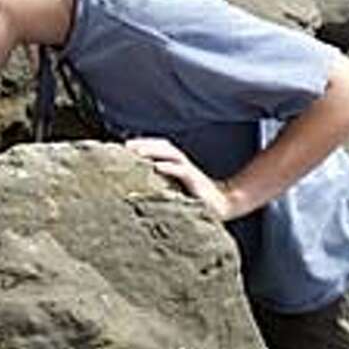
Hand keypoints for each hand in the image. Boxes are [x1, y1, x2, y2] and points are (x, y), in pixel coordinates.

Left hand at [124, 137, 243, 221]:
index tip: (125, 145)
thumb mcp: (177, 188)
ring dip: (154, 151)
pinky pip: (182, 171)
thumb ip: (162, 182)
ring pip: (172, 154)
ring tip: (138, 152)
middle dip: (145, 143)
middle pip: (164, 146)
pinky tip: (157, 167)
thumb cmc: (197, 198)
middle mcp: (184, 164)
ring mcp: (191, 171)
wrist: (224, 204)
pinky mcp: (196, 182)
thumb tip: (138, 185)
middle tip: (127, 145)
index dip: (144, 143)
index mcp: (178, 164)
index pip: (160, 147)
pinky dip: (169, 167)